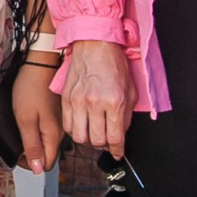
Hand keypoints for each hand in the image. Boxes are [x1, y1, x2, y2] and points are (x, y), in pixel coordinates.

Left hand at [11, 61, 63, 171]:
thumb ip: (32, 146)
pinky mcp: (57, 113)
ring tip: (21, 129)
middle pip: (48, 155)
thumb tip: (38, 169)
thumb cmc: (31, 88)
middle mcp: (61, 132)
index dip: (30, 165)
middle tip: (17, 142)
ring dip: (34, 142)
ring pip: (48, 143)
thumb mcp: (26, 120)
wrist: (40, 64)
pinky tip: (29, 119)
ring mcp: (60, 122)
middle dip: (31, 154)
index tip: (17, 155)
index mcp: (54, 136)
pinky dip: (38, 130)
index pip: (46, 166)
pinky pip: (48, 130)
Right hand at [60, 40, 134, 154]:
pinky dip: (75, 131)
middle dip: (104, 145)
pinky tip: (82, 125)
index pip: (114, 138)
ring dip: (88, 140)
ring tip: (93, 133)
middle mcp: (95, 103)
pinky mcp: (67, 99)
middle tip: (107, 141)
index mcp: (114, 101)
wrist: (95, 44)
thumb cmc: (113, 63)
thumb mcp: (130, 90)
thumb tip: (121, 134)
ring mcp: (78, 101)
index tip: (117, 152)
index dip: (117, 150)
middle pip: (96, 141)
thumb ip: (126, 115)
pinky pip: (68, 126)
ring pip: (80, 137)